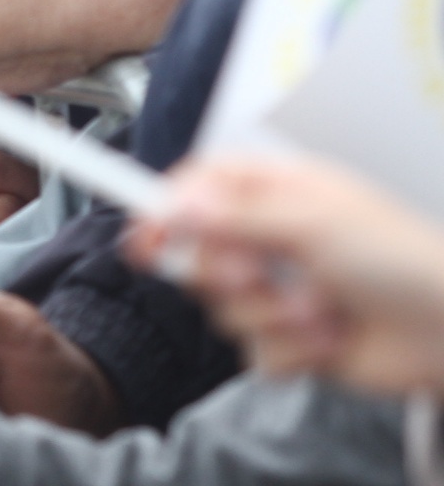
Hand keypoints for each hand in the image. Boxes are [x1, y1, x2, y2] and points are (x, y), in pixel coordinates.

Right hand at [129, 155, 443, 395]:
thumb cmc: (399, 260)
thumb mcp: (312, 221)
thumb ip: (234, 217)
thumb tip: (174, 208)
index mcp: (275, 193)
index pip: (196, 188)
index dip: (162, 209)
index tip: (141, 238)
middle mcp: (270, 239)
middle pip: (199, 253)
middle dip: (226, 272)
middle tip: (255, 274)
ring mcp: (279, 291)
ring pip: (224, 309)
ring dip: (272, 316)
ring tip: (319, 310)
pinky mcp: (291, 340)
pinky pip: (255, 351)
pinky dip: (292, 350)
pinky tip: (330, 338)